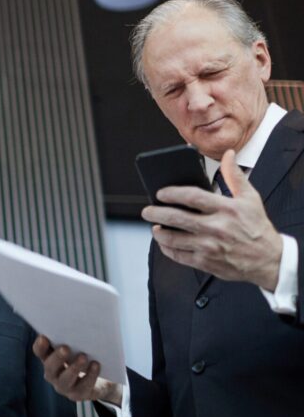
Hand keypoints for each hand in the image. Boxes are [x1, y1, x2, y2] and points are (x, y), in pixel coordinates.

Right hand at [32, 335, 120, 404]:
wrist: (101, 381)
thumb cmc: (86, 358)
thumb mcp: (77, 347)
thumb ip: (72, 338)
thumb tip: (76, 321)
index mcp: (49, 359)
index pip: (39, 352)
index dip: (40, 346)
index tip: (44, 337)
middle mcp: (53, 374)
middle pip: (50, 367)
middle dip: (57, 357)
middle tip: (65, 347)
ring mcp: (64, 386)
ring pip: (65, 379)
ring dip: (73, 368)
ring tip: (83, 357)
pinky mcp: (78, 395)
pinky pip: (83, 386)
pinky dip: (90, 375)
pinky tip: (96, 365)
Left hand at [142, 150, 282, 289]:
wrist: (269, 260)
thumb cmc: (257, 227)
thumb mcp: (250, 199)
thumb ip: (235, 176)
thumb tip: (228, 154)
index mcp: (227, 209)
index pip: (192, 197)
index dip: (172, 193)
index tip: (160, 193)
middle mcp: (217, 228)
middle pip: (177, 218)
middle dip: (157, 212)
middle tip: (147, 210)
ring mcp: (210, 246)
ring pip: (174, 238)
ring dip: (159, 232)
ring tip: (155, 226)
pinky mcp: (206, 262)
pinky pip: (179, 255)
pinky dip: (167, 248)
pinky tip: (164, 243)